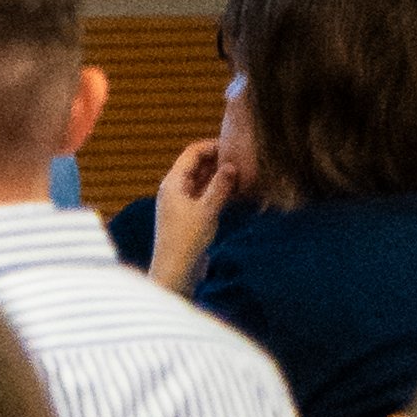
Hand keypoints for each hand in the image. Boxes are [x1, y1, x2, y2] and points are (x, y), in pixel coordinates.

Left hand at [150, 134, 236, 296]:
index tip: (234, 145)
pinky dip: (218, 192)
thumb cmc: (187, 240)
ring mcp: (181, 203)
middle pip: (197, 165)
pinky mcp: (189, 217)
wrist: (176, 271)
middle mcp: (175, 190)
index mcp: (173, 183)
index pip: (192, 153)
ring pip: (202, 182)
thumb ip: (220, 186)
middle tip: (242, 159)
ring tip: (242, 174)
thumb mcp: (207, 210)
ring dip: (219, 177)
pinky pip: (204, 196)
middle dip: (217, 161)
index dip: (212, 146)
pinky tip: (235, 193)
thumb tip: (231, 165)